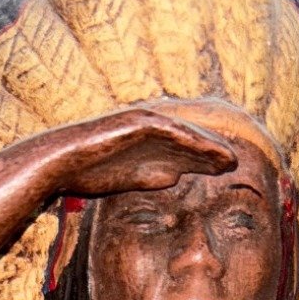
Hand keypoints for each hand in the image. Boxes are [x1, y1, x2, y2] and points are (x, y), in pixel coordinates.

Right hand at [52, 107, 236, 200]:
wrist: (60, 161)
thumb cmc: (89, 172)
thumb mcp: (129, 178)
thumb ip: (154, 174)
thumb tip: (177, 175)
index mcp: (150, 143)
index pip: (185, 150)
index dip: (208, 159)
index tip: (229, 171)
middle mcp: (151, 131)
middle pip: (190, 140)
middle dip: (214, 151)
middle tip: (238, 163)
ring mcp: (144, 123)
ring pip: (183, 133)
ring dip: (207, 144)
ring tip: (229, 158)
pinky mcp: (136, 121)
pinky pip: (167, 129)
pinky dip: (187, 138)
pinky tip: (204, 148)